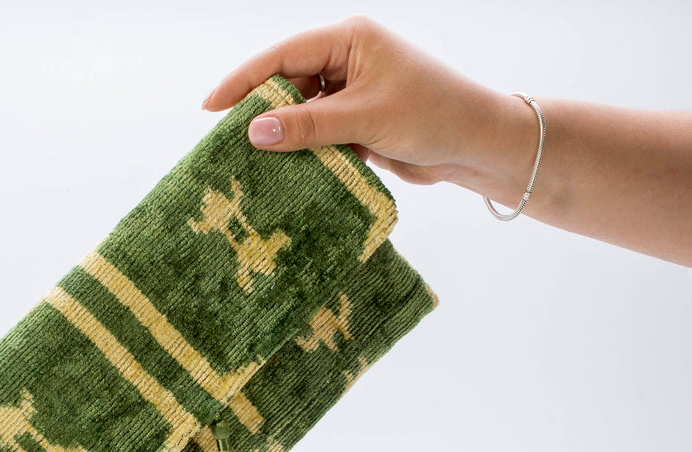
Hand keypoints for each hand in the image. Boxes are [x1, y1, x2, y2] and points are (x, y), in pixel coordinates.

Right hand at [201, 15, 534, 193]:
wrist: (479, 147)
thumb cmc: (433, 116)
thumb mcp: (366, 119)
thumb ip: (308, 125)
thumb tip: (254, 131)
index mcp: (351, 39)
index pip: (285, 55)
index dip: (245, 80)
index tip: (211, 107)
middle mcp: (349, 60)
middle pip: (289, 84)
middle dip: (263, 112)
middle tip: (229, 142)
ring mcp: (354, 92)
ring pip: (303, 113)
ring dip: (286, 137)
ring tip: (254, 162)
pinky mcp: (360, 123)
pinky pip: (320, 135)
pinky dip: (306, 152)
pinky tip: (287, 172)